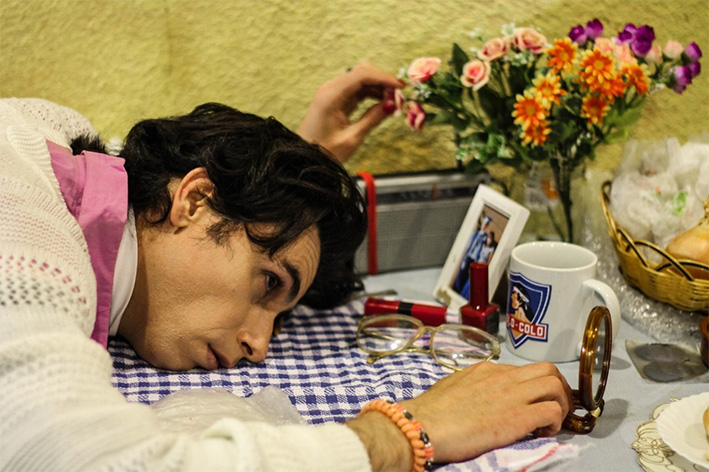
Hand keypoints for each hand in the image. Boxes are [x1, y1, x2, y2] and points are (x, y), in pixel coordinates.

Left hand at [297, 62, 403, 162]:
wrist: (304, 159)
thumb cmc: (324, 152)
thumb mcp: (352, 138)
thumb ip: (373, 119)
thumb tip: (392, 105)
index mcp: (331, 96)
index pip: (361, 75)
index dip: (384, 78)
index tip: (401, 87)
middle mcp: (330, 89)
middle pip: (361, 72)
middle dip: (382, 81)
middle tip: (399, 96)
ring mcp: (332, 93)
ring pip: (360, 80)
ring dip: (378, 87)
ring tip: (393, 102)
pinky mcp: (335, 100)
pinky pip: (356, 90)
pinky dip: (371, 94)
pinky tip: (382, 103)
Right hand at [401, 361, 573, 463]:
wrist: (424, 424)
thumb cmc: (431, 411)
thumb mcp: (452, 386)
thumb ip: (471, 386)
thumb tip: (477, 393)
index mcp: (487, 369)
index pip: (523, 369)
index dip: (535, 385)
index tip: (534, 400)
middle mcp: (503, 376)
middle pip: (547, 370)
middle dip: (559, 388)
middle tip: (556, 406)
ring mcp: (512, 394)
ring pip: (555, 384)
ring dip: (562, 403)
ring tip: (554, 421)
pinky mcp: (518, 416)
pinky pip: (553, 411)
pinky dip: (556, 422)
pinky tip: (543, 432)